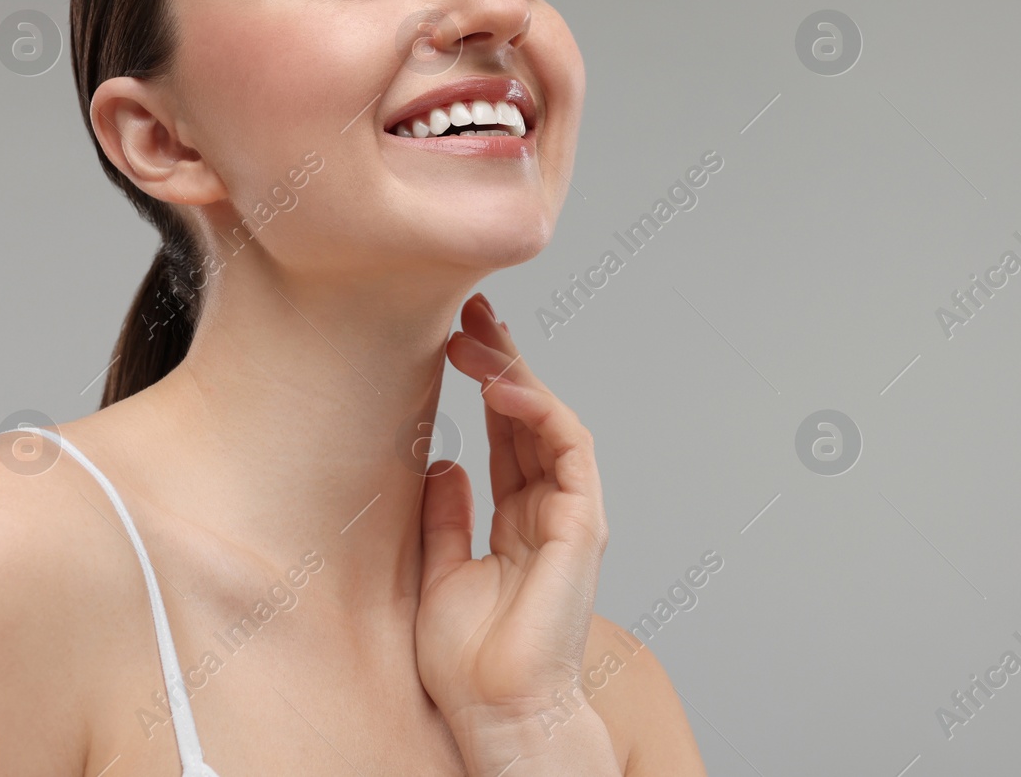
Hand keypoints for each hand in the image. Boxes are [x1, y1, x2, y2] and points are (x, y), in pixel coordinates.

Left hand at [418, 293, 609, 746]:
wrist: (497, 711)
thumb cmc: (470, 662)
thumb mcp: (437, 570)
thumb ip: (444, 516)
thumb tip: (441, 462)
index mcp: (519, 518)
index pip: (506, 432)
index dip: (483, 382)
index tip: (452, 337)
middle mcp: (549, 509)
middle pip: (528, 415)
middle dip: (501, 358)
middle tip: (469, 309)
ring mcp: (570, 513)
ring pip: (549, 420)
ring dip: (514, 371)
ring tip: (476, 333)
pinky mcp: (583, 522)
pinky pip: (569, 449)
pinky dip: (540, 410)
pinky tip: (504, 384)